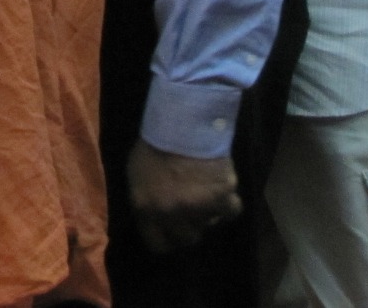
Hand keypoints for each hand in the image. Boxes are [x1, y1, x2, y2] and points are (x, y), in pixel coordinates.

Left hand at [126, 140, 240, 253]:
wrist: (181, 123)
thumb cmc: (153, 143)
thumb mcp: (135, 174)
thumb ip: (145, 200)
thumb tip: (153, 215)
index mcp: (146, 208)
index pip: (158, 244)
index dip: (165, 239)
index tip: (170, 233)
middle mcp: (173, 215)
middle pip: (186, 238)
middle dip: (188, 227)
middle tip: (189, 211)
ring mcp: (199, 208)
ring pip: (209, 225)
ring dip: (208, 212)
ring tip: (204, 193)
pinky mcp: (223, 197)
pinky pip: (231, 211)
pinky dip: (228, 203)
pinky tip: (222, 191)